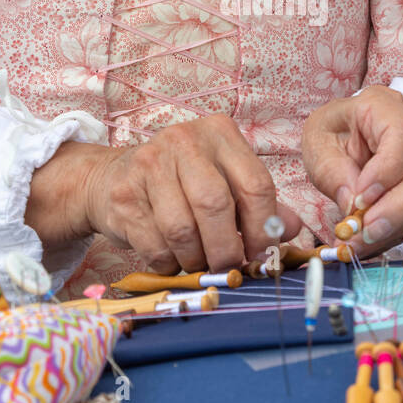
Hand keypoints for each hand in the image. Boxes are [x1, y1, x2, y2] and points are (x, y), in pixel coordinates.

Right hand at [25, 117, 301, 274]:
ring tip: (197, 262)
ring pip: (182, 229)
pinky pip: (155, 244)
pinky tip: (171, 257)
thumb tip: (290, 230)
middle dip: (227, 250)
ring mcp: (149, 164)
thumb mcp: (225, 181)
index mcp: (220, 133)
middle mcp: (185, 141)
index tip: (261, 255)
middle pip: (216, 205)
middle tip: (228, 269)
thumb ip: (260, 204)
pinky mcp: (125, 193)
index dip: (263, 228)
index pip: (255, 184)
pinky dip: (168, 263)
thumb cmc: (181, 184)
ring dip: (195, 259)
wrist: (112, 177)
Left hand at [302, 85, 402, 259]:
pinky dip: (396, 230)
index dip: (386, 172)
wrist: (346, 135)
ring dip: (397, 224)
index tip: (360, 199)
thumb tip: (353, 206)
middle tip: (365, 231)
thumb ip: (332, 172)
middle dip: (396, 208)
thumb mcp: (317, 144)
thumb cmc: (332, 132)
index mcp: (385, 106)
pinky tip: (371, 240)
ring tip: (362, 241)